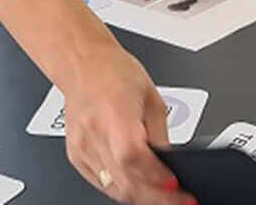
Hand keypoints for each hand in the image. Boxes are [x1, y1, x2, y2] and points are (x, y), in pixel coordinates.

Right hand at [61, 47, 190, 204]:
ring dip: (141, 197)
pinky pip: (102, 184)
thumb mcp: (152, 99)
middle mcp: (94, 133)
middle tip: (179, 200)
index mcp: (114, 114)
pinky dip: (123, 189)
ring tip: (162, 195)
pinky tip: (138, 185)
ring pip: (114, 189)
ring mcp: (81, 148)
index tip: (176, 186)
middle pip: (125, 182)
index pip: (134, 157)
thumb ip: (161, 135)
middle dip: (156, 198)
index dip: (156, 177)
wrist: (82, 64)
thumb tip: (171, 166)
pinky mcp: (75, 156)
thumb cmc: (115, 73)